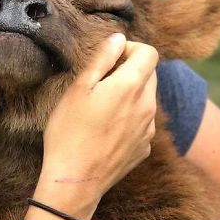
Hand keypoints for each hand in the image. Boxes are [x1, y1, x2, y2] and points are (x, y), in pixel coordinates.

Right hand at [40, 35, 158, 216]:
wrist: (75, 180)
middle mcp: (147, 106)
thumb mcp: (79, 88)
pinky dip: (129, 119)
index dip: (130, 49)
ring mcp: (148, 130)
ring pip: (146, 99)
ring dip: (130, 95)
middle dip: (130, 71)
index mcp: (132, 86)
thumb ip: (102, 59)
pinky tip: (105, 131)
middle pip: (150, 74)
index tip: (110, 59)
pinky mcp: (143, 148)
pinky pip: (142, 123)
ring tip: (100, 109)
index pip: (150, 52)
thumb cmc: (69, 132)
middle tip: (101, 83)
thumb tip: (118, 38)